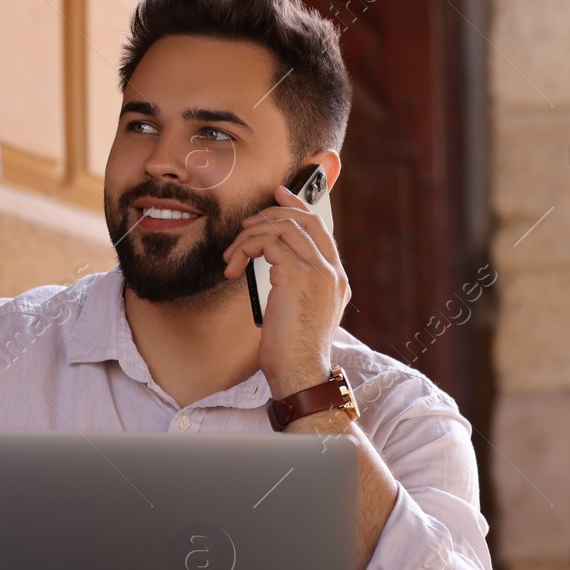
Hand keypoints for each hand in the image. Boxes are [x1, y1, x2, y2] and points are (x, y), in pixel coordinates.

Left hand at [222, 184, 349, 396]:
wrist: (300, 373)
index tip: (278, 195)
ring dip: (249, 236)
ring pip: (282, 228)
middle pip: (304, 220)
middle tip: (246, 222)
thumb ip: (300, 287)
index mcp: (337, 280)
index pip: (320, 230)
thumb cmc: (294, 353)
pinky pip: (267, 242)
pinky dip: (245, 248)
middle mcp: (333, 272)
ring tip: (233, 257)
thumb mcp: (303, 315)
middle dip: (272, 212)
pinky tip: (234, 268)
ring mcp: (318, 271)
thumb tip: (276, 267)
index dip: (298, 208)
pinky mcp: (297, 275)